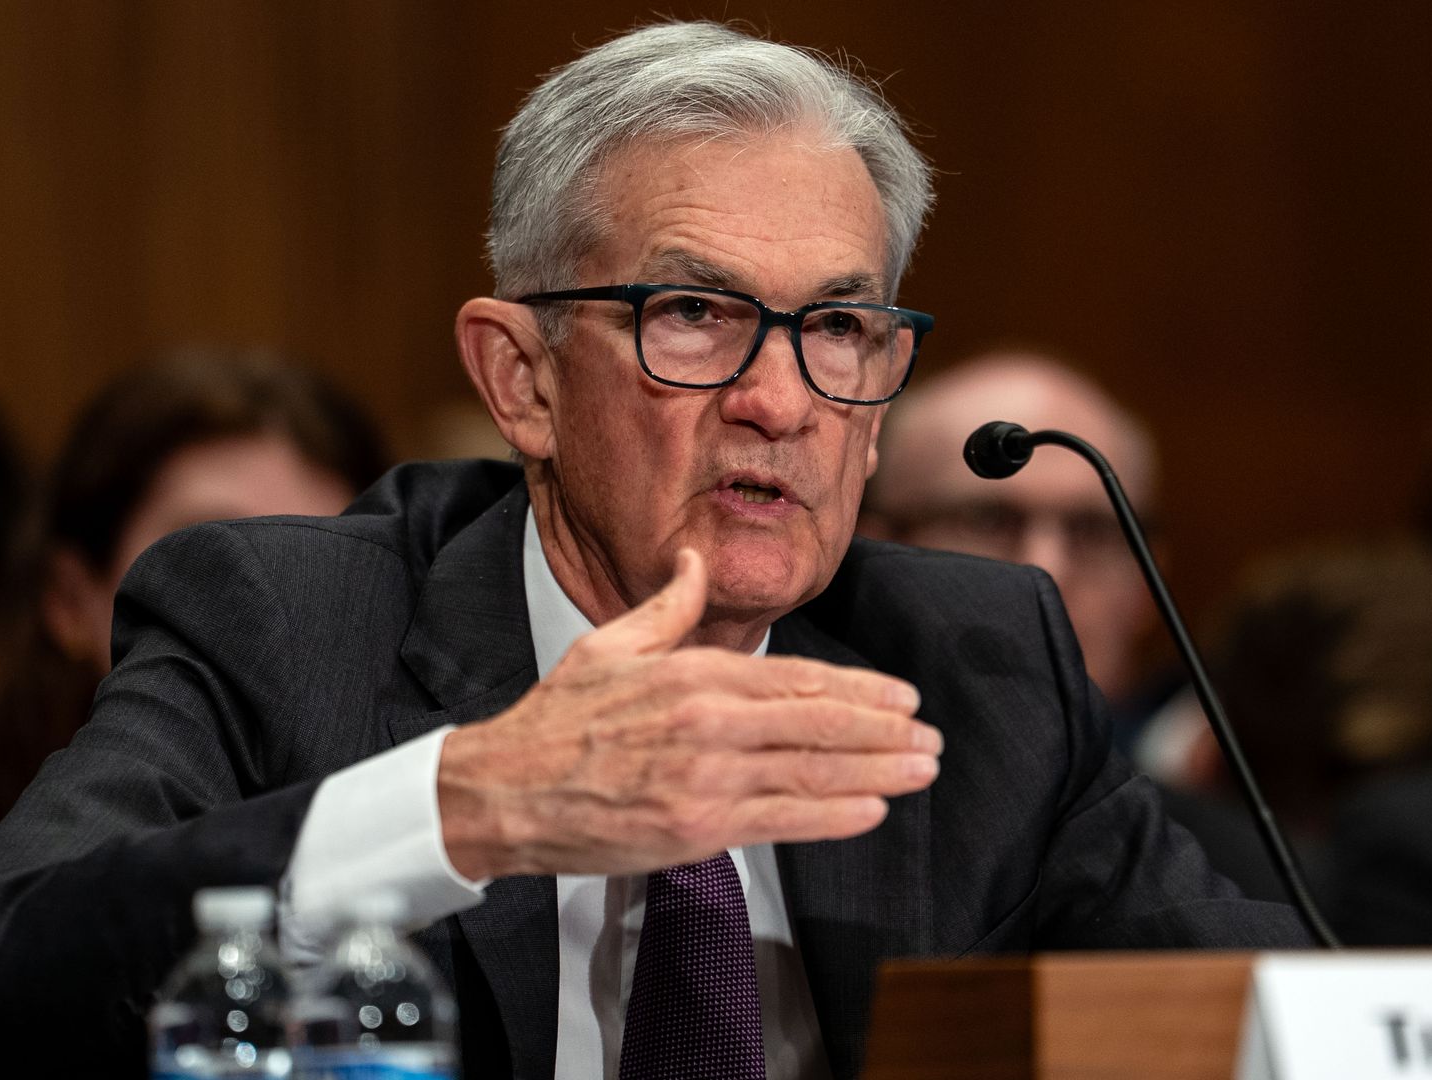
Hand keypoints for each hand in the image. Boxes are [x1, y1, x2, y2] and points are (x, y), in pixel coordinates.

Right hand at [435, 548, 939, 878]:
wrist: (500, 789)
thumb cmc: (556, 721)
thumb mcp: (612, 645)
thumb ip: (671, 604)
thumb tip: (697, 558)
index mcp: (694, 673)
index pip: (798, 678)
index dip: (860, 690)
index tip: (902, 698)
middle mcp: (707, 721)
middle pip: (819, 722)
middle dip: (884, 731)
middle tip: (930, 737)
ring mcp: (704, 777)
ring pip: (811, 771)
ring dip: (877, 772)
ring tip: (920, 770)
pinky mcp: (694, 827)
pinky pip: (780, 819)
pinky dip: (832, 815)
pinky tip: (871, 810)